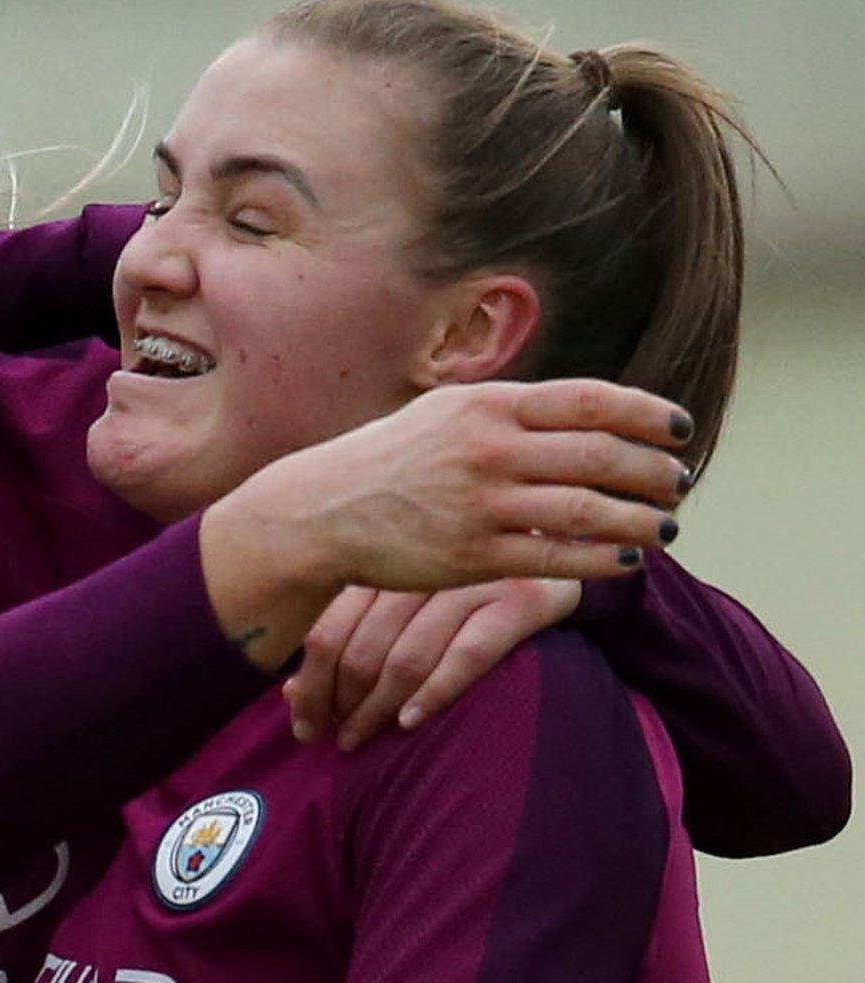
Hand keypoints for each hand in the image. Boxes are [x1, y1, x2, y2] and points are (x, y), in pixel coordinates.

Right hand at [199, 378, 685, 671]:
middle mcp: (487, 450)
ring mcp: (480, 504)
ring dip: (641, 519)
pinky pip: (555, 558)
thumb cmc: (394, 459)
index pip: (591, 402)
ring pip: (587, 510)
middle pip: (601, 456)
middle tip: (679, 484)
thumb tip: (593, 412)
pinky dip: (600, 559)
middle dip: (654, 472)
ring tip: (668, 526)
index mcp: (487, 406)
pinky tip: (625, 559)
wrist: (323, 510)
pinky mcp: (471, 556)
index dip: (648, 415)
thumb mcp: (447, 411)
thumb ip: (514, 410)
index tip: (680, 430)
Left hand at [285, 579, 580, 750]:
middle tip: (334, 741)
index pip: (327, 629)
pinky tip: (409, 723)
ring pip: (407, 655)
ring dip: (377, 709)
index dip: (310, 684)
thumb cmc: (461, 582)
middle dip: (340, 703)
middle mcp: (424, 565)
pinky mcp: (523, 599)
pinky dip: (434, 692)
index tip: (303, 725)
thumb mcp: (400, 597)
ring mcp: (474, 580)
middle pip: (360, 647)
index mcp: (384, 559)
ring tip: (360, 741)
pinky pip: (468, 653)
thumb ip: (349, 634)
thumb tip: (290, 694)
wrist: (563, 545)